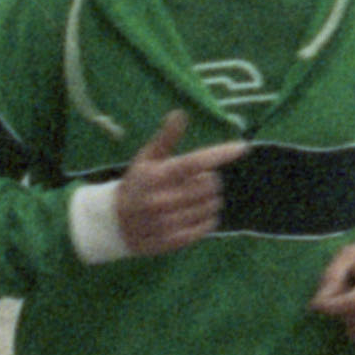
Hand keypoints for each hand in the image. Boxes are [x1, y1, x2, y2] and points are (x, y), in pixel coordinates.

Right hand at [111, 109, 248, 256]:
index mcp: (156, 176)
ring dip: (211, 199)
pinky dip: (208, 218)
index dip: (220, 154)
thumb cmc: (137, 184)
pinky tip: (196, 213)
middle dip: (210, 179)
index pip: (194, 162)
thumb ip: (166, 138)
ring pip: (211, 206)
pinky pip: (207, 227)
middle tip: (197, 181)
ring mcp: (167, 222)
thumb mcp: (146, 159)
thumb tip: (180, 114)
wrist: (113, 223)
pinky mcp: (172, 241)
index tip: (242, 147)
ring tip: (196, 197)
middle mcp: (161, 199)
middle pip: (209, 184)